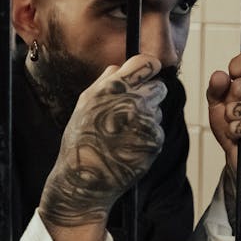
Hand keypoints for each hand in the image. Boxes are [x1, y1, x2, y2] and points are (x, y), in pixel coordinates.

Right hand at [40, 54, 167, 227]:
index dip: (149, 67)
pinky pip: (156, 131)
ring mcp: (146, 122)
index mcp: (113, 88)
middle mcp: (133, 102)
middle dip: (149, 95)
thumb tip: (119, 67)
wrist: (86, 178)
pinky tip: (129, 146)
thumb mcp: (84, 104)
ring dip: (146, 118)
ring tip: (123, 133)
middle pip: (159, 87)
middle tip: (132, 110)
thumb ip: (104, 82)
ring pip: (157, 110)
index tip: (148, 73)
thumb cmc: (81, 139)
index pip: (147, 63)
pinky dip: (146, 136)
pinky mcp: (155, 140)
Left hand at [206, 47, 240, 179]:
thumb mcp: (218, 101)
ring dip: (232, 119)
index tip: (232, 75)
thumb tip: (219, 75)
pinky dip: (236, 131)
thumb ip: (216, 87)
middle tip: (236, 112)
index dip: (238, 65)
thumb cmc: (232, 122)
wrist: (240, 154)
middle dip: (229, 101)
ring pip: (239, 106)